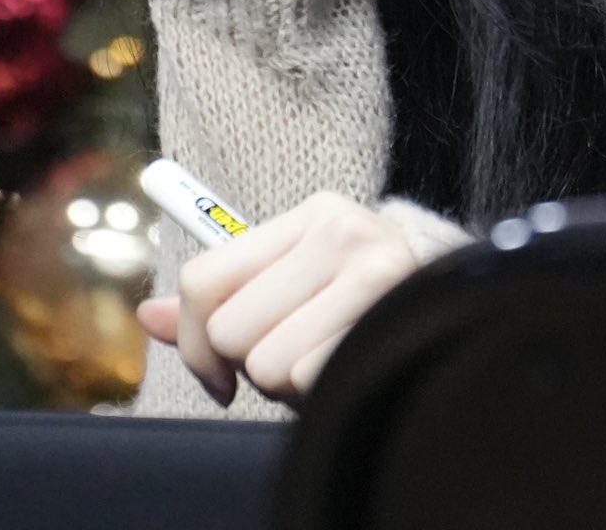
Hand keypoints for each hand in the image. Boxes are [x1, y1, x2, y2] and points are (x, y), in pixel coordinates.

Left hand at [136, 193, 419, 408]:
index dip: (196, 341)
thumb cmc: (360, 301)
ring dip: (289, 380)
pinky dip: (320, 389)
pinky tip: (344, 368)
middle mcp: (340, 230)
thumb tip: (149, 317)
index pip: (206, 277)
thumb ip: (224, 299)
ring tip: (322, 358)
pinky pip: (310, 380)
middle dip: (251, 362)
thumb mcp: (291, 284)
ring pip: (268, 364)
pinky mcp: (391, 317)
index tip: (218, 371)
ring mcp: (373, 269)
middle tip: (290, 354)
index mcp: (308, 215)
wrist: (457, 303)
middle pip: (233, 330)